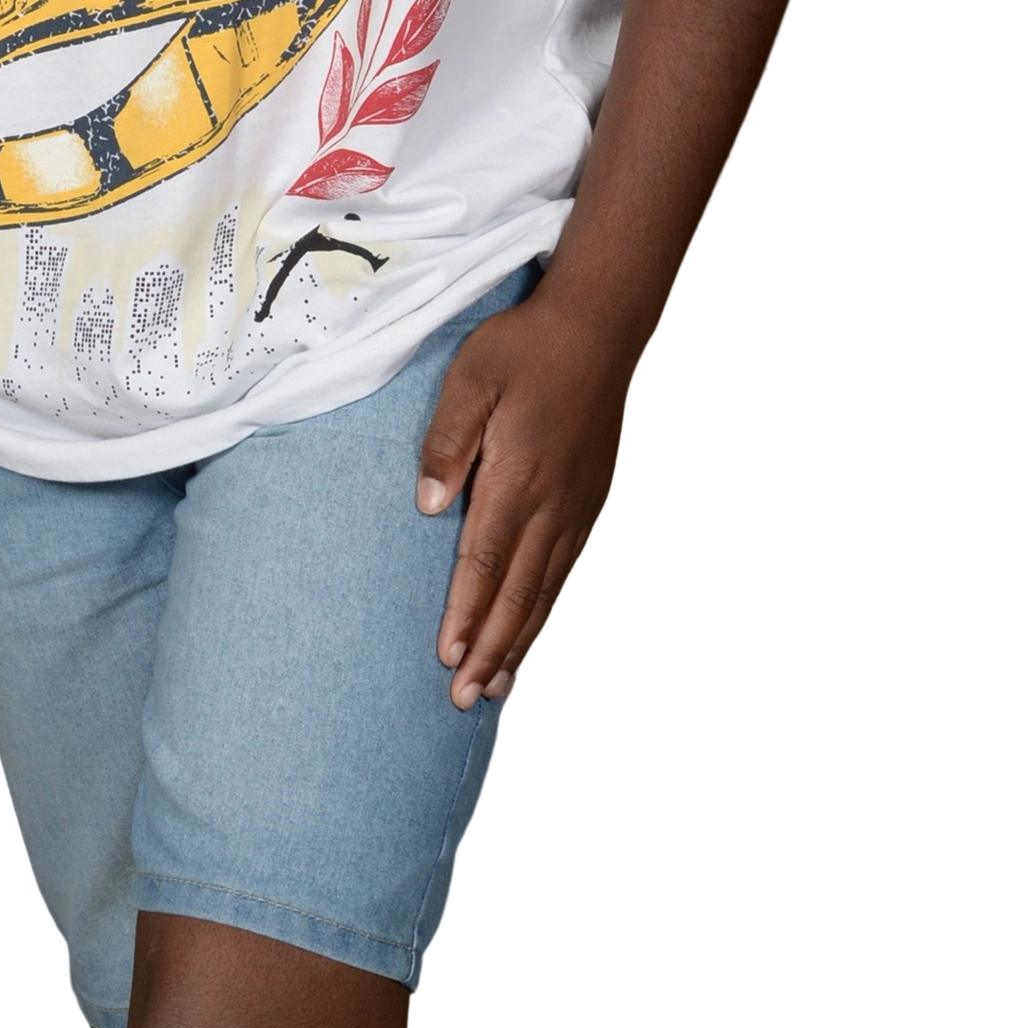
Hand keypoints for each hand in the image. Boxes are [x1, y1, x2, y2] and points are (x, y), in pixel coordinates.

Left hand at [415, 295, 638, 708]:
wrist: (600, 327)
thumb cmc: (526, 346)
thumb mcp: (471, 377)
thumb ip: (448, 442)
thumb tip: (428, 507)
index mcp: (519, 477)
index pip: (485, 562)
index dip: (465, 614)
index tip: (447, 660)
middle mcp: (553, 503)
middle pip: (517, 593)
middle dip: (489, 649)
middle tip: (465, 699)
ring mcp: (577, 505)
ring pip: (546, 590)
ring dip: (519, 640)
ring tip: (497, 686)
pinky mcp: (591, 498)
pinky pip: (568, 569)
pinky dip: (548, 609)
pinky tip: (534, 630)